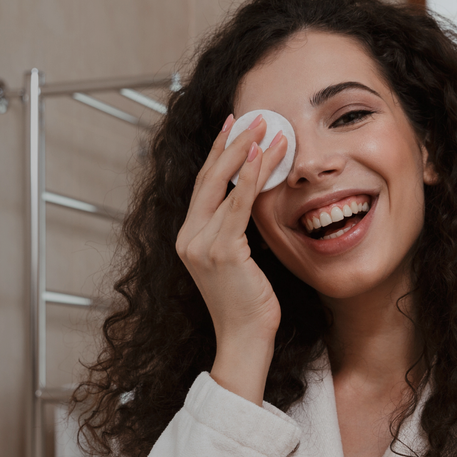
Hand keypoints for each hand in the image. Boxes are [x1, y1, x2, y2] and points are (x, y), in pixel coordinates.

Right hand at [175, 114, 289, 403]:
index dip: (218, 154)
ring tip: (268, 129)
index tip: (233, 127)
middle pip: (208, 178)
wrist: (243, 339)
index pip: (204, 186)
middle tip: (252, 117)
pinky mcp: (221, 251)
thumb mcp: (237, 262)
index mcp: (188, 239)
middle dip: (231, 143)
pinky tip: (265, 157)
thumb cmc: (246, 305)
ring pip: (223, 186)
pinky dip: (252, 178)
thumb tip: (252, 200)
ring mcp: (201, 244)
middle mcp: (189, 238)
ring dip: (247, 153)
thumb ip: (235, 231)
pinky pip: (238, 206)